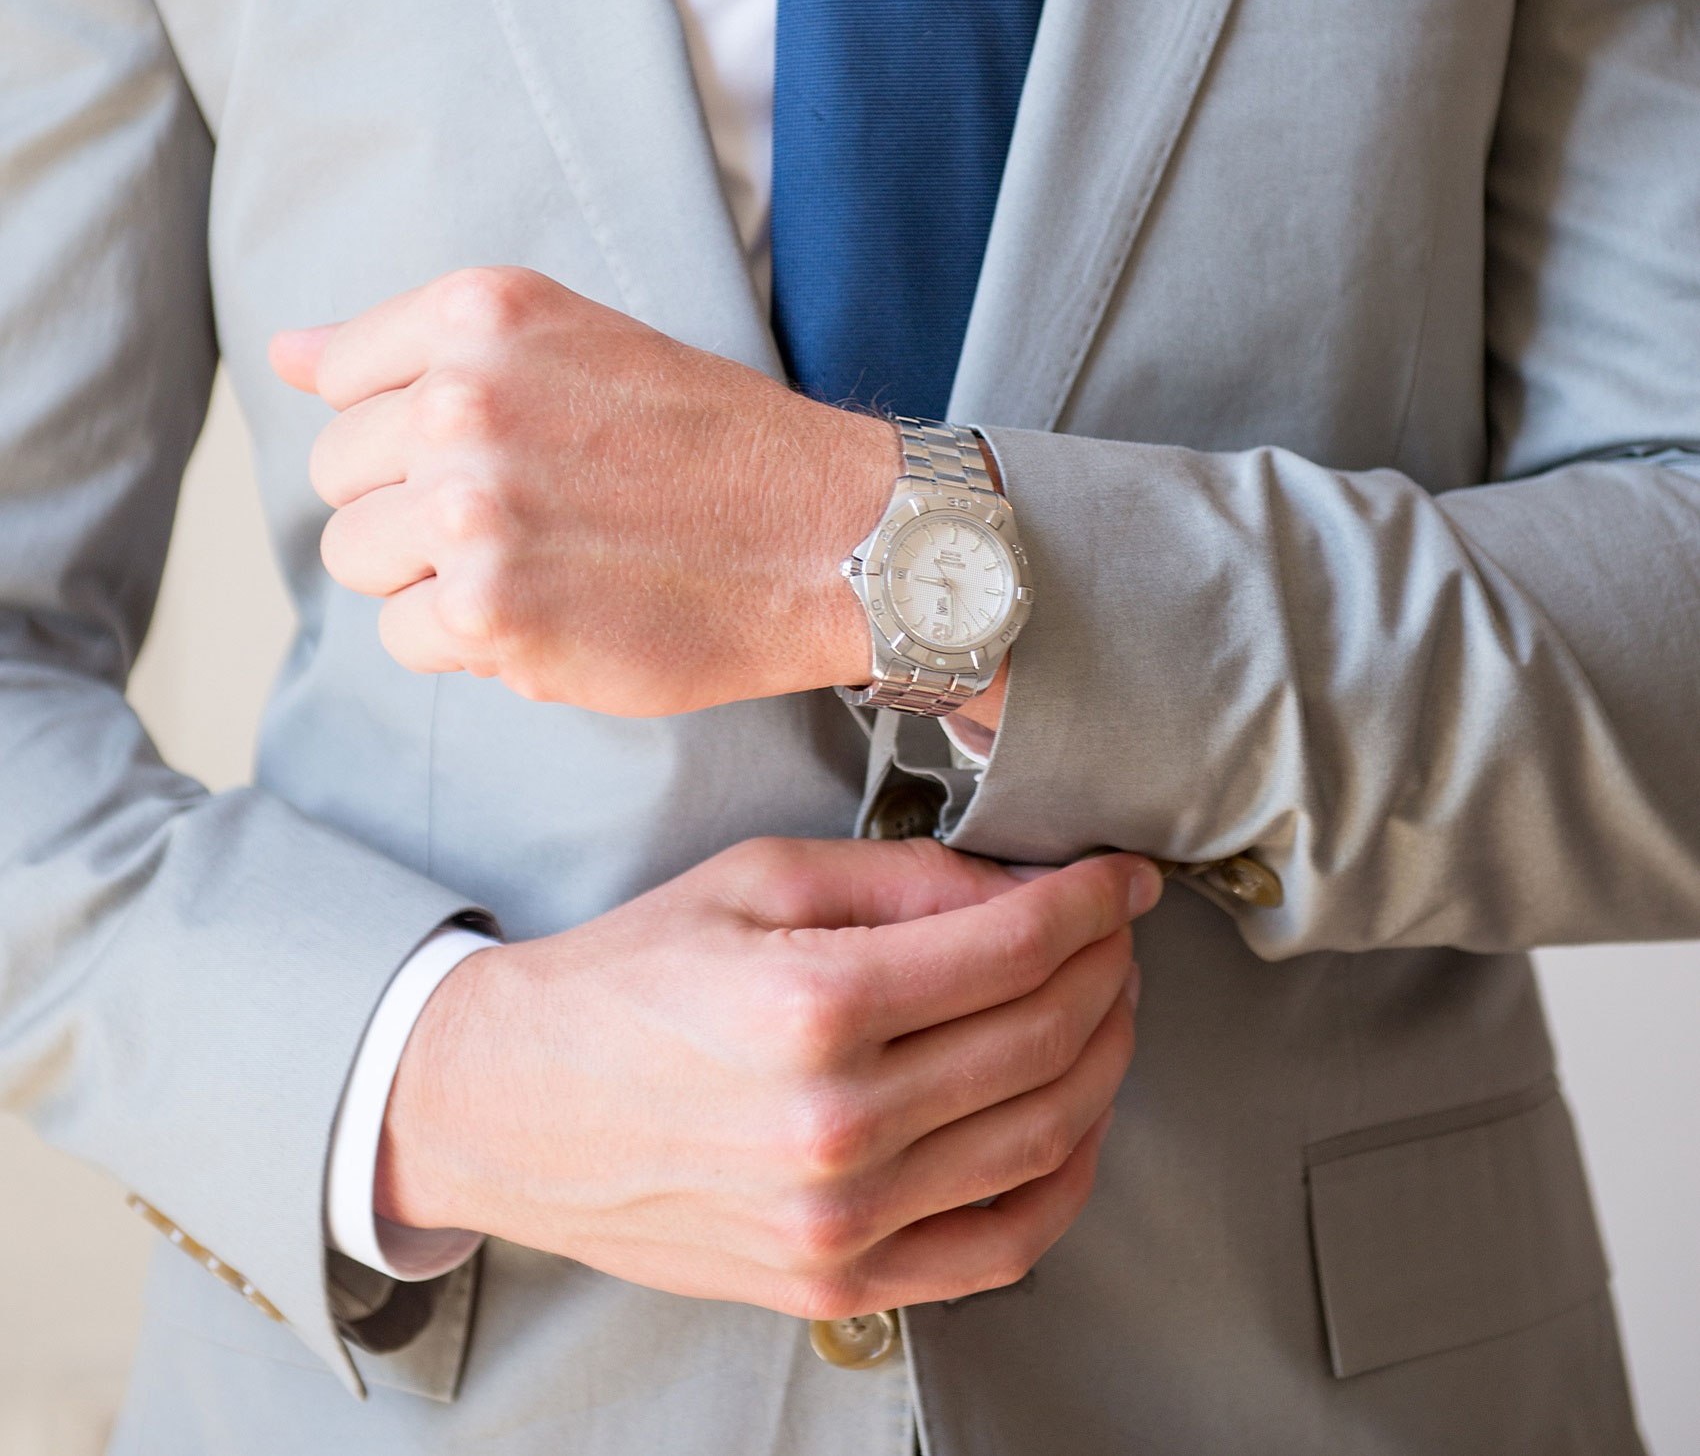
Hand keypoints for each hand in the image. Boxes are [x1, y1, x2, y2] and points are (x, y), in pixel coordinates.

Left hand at [270, 267, 896, 714]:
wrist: (824, 531)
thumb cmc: (701, 439)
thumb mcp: (562, 340)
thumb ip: (416, 348)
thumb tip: (286, 354)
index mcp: (481, 312)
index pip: (341, 379)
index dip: (407, 428)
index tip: (490, 446)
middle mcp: (464, 396)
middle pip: (337, 475)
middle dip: (409, 505)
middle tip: (523, 513)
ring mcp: (471, 505)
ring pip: (357, 557)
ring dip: (429, 575)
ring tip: (534, 561)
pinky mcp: (488, 610)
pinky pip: (406, 637)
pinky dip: (467, 642)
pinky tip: (551, 613)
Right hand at [378, 836, 1160, 1315]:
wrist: (514, 1105)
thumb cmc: (627, 978)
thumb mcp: (756, 879)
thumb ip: (899, 879)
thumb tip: (1019, 886)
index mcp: (813, 1002)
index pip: (1014, 948)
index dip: (1092, 903)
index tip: (1122, 878)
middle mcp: (837, 1122)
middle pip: (1043, 1038)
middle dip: (1106, 970)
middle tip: (1116, 932)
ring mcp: (841, 1219)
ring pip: (1042, 1138)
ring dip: (1102, 1061)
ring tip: (1103, 1006)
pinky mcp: (836, 1283)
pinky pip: (1001, 1244)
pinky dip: (1064, 1179)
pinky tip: (1073, 1119)